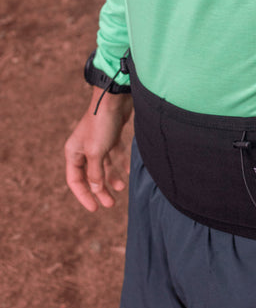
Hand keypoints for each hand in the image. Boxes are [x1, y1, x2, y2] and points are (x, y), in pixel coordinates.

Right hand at [64, 88, 132, 210]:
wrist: (115, 99)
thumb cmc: (102, 124)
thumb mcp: (96, 152)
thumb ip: (95, 173)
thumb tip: (95, 190)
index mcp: (73, 152)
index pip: (75, 180)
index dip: (84, 196)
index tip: (95, 208)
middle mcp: (83, 148)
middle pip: (90, 175)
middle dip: (99, 190)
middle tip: (110, 204)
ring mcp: (98, 142)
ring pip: (103, 166)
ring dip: (111, 178)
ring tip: (121, 188)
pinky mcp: (111, 136)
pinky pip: (115, 155)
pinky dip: (120, 164)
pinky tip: (128, 172)